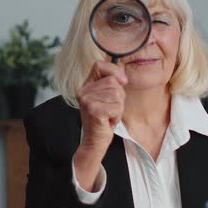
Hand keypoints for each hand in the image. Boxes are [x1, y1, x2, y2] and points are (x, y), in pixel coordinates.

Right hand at [74, 60, 126, 190]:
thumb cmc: (104, 119)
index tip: (122, 81)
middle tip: (110, 108)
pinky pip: (117, 106)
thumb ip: (113, 84)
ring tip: (109, 115)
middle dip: (119, 97)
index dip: (114, 70)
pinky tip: (108, 121)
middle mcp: (83, 91)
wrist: (94, 142)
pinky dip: (117, 115)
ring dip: (118, 107)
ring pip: (117, 94)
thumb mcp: (107, 97)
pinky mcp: (94, 111)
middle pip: (113, 82)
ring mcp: (87, 101)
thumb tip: (123, 77)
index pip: (99, 65)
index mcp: (85, 85)